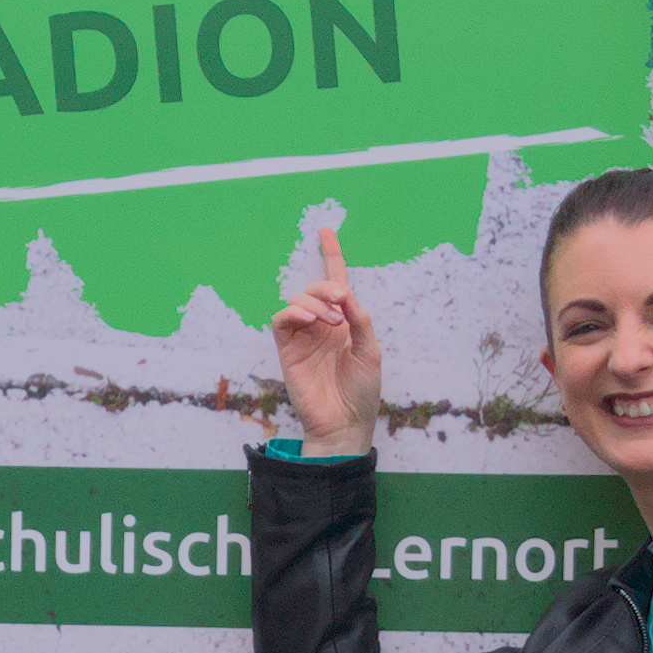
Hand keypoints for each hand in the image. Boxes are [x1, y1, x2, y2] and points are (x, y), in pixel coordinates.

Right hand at [271, 228, 381, 450]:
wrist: (345, 422)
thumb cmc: (362, 390)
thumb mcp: (371, 350)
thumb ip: (360, 319)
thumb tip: (345, 293)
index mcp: (344, 322)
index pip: (336, 282)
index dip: (331, 255)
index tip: (326, 230)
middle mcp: (322, 325)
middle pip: (316, 288)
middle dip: (327, 286)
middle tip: (341, 302)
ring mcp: (303, 336)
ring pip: (297, 300)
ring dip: (314, 302)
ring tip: (331, 321)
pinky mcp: (287, 349)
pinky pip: (281, 320)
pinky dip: (293, 313)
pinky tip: (311, 322)